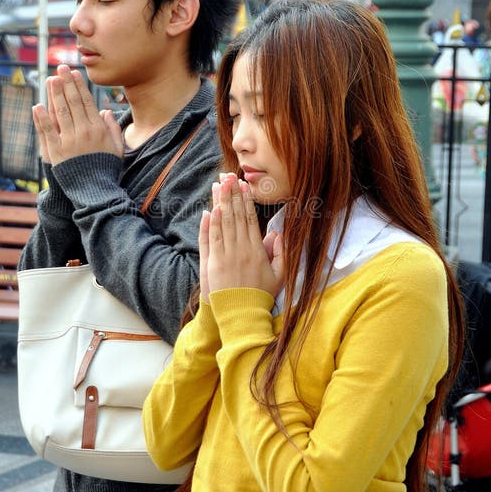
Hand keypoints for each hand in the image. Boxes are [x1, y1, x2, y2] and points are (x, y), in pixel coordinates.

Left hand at [32, 65, 123, 165]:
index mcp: (98, 129)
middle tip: (60, 68)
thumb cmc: (106, 170)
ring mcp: (69, 141)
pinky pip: (47, 131)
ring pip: (60, 112)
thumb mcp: (117, 149)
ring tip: (50, 79)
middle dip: (66, 83)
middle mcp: (84, 132)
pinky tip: (37, 106)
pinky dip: (42, 118)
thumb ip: (113, 129)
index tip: (74, 73)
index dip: (79, 86)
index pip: (87, 102)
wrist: (95, 192)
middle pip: (73, 102)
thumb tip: (105, 111)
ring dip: (54, 94)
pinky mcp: (56, 152)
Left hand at [203, 173, 283, 297]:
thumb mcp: (279, 274)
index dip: (246, 200)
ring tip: (218, 186)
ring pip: (222, 223)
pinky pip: (211, 239)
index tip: (243, 185)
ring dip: (220, 203)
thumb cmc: (261, 295)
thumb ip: (281, 253)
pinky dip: (210, 224)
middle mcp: (240, 248)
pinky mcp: (212, 263)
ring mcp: (225, 255)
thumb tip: (277, 233)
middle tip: (228, 177)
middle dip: (231, 194)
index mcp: (257, 249)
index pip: (250, 218)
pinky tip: (209, 210)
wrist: (242, 314)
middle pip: (235, 215)